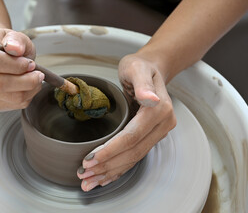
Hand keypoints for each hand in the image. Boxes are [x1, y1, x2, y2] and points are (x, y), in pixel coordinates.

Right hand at [0, 28, 44, 110]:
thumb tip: (15, 48)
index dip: (16, 65)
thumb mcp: (14, 35)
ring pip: (6, 96)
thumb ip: (16, 39)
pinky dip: (24, 97)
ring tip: (34, 79)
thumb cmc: (5, 44)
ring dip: (28, 90)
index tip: (30, 64)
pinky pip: (9, 105)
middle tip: (37, 74)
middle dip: (25, 81)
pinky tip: (26, 87)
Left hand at [76, 53, 176, 190]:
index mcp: (159, 111)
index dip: (111, 150)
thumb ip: (142, 84)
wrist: (151, 68)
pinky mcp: (150, 136)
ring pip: (133, 158)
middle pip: (132, 152)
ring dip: (110, 172)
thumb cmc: (140, 66)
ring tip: (89, 181)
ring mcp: (157, 133)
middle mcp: (162, 125)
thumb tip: (150, 99)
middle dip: (107, 166)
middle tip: (85, 175)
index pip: (132, 137)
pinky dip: (118, 169)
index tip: (91, 159)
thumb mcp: (137, 68)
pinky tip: (104, 178)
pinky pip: (134, 156)